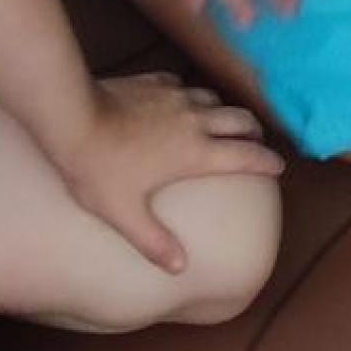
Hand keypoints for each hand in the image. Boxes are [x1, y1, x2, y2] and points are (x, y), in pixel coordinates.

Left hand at [54, 72, 280, 272]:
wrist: (72, 116)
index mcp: (195, 153)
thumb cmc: (99, 168)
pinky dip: (189, 95)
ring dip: (224, 111)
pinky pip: (181, 85)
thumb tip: (180, 268)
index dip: (267, 162)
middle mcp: (195, 121)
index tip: (278, 167)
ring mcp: (175, 97)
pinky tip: (177, 100)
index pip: (246, 156)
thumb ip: (153, 242)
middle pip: (241, 120)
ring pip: (214, 99)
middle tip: (256, 142)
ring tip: (221, 121)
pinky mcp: (154, 82)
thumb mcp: (124, 214)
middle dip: (254, 131)